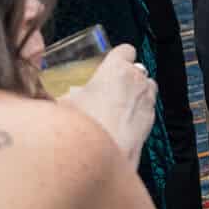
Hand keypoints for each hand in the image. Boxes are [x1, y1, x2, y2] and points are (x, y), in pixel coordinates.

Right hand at [62, 44, 157, 165]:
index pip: (125, 50)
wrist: (103, 159)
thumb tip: (58, 96)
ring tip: (115, 106)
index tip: (109, 62)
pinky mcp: (151, 122)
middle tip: (107, 88)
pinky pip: (147, 108)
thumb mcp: (62, 104)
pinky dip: (137, 112)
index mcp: (117, 70)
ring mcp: (147, 102)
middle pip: (137, 69)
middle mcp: (138, 82)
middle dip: (126, 76)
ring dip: (135, 92)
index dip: (118, 56)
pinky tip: (120, 123)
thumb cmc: (85, 128)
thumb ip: (64, 95)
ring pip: (147, 87)